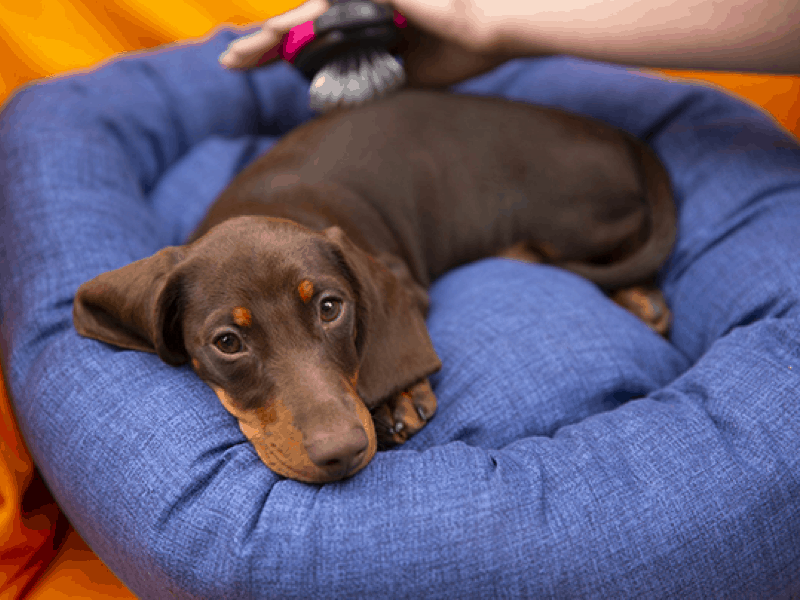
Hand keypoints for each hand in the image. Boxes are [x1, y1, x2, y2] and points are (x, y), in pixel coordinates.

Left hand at [218, 0, 519, 86]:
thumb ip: (373, 81)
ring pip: (303, 16)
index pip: (313, 42)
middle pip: (299, 27)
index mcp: (364, 28)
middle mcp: (357, 7)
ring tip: (236, 54)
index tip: (250, 66)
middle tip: (228, 60)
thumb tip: (343, 100)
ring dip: (269, 36)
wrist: (490, 31)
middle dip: (261, 45)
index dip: (280, 54)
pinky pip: (327, 7)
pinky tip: (272, 35)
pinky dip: (300, 23)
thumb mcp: (406, 77)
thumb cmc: (458, 50)